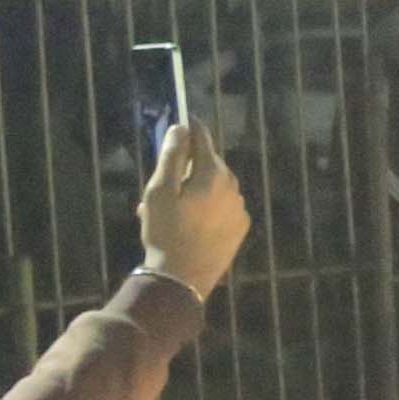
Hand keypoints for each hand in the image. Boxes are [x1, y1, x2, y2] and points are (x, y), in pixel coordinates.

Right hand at [131, 114, 248, 299]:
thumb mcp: (159, 191)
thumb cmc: (166, 232)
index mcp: (213, 174)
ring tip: (167, 210)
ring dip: (193, 190)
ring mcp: (239, 209)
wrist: (182, 280)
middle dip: (186, 168)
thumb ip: (172, 156)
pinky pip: (221, 208)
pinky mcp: (239, 229)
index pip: (203, 139)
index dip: (191, 128)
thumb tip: (181, 128)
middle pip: (209, 164)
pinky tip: (186, 224)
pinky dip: (205, 208)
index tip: (183, 119)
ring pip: (214, 188)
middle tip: (161, 183)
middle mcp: (233, 187)